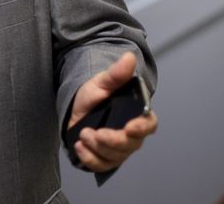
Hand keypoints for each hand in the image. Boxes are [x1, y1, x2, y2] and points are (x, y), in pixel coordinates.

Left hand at [68, 52, 157, 171]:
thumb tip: (129, 57)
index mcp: (136, 116)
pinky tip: (79, 147)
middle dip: (112, 140)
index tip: (131, 126)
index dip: (142, 127)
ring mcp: (118, 149)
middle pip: (130, 145)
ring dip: (97, 148)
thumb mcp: (102, 82)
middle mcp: (131, 135)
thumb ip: (116, 74)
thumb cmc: (93, 96)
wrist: (75, 109)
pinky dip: (89, 159)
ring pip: (115, 156)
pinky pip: (101, 166)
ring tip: (82, 134)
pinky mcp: (105, 158)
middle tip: (94, 132)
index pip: (148, 125)